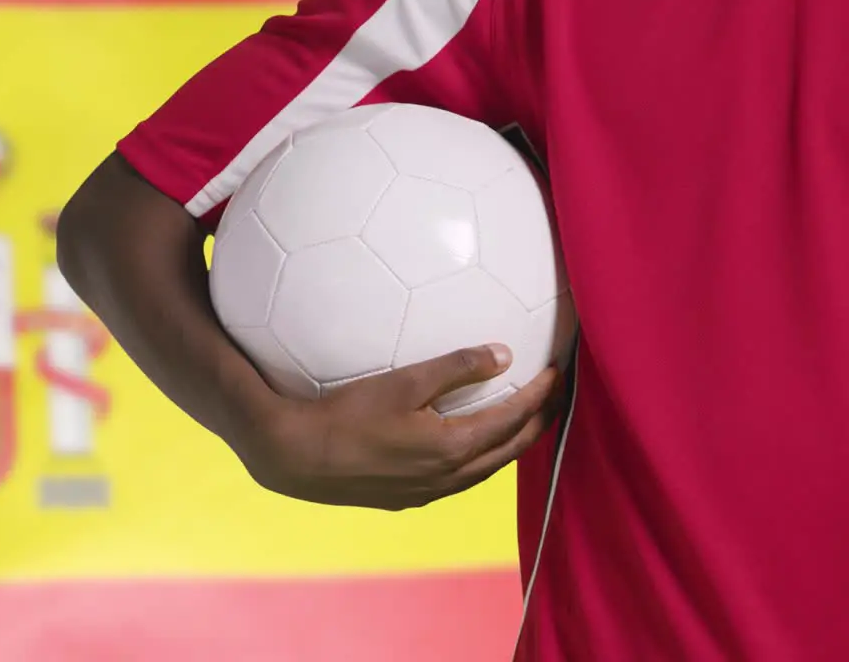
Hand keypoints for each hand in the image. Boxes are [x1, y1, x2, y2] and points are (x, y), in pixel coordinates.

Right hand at [235, 345, 563, 510]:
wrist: (296, 458)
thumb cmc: (347, 414)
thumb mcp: (403, 382)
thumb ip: (455, 367)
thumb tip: (502, 354)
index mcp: (454, 448)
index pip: (513, 419)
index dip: (540, 395)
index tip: (557, 373)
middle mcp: (449, 477)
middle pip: (510, 451)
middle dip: (538, 423)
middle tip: (555, 398)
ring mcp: (427, 493)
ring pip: (485, 469)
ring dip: (509, 444)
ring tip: (522, 422)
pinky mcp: (406, 498)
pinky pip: (458, 478)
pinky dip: (478, 458)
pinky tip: (468, 446)